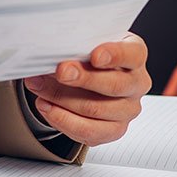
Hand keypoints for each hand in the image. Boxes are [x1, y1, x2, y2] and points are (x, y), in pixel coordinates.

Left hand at [23, 33, 149, 146]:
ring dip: (62, 98)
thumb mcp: (85, 45)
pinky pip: (89, 131)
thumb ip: (75, 47)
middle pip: (115, 85)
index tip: (95, 56)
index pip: (132, 54)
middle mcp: (137, 84)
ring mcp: (128, 109)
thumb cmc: (88, 57)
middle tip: (60, 72)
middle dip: (83, 78)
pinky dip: (62, 119)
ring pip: (97, 109)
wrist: (86, 78)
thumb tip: (51, 52)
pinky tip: (46, 106)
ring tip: (39, 87)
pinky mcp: (114, 130)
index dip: (114, 55)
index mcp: (135, 55)